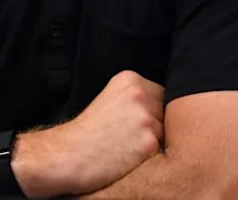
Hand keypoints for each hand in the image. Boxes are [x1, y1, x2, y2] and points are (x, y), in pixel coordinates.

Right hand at [26, 70, 163, 195]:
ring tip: (130, 148)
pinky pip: (164, 153)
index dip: (154, 112)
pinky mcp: (149, 143)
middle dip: (158, 125)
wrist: (69, 153)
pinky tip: (131, 158)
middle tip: (133, 137)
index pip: (163, 94)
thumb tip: (165, 107)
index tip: (139, 122)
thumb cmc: (88, 132)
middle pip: (168, 113)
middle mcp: (139, 94)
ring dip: (156, 143)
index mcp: (129, 79)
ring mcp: (145, 118)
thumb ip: (136, 97)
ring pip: (168, 134)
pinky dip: (151, 158)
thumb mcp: (110, 98)